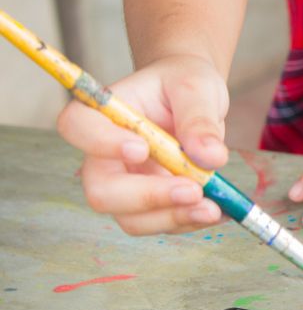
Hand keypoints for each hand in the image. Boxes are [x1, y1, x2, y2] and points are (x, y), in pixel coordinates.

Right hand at [56, 54, 229, 234]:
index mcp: (102, 114)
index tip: (142, 148)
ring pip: (132, 219)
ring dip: (173, 218)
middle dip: (147, 197)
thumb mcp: (197, 87)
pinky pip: (163, 224)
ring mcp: (126, 186)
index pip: (77, 128)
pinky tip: (219, 209)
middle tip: (193, 190)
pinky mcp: (151, 205)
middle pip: (102, 191)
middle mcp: (105, 156)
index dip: (101, 143)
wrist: (196, 101)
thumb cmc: (185, 85)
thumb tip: (210, 157)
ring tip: (213, 207)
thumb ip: (199, 118)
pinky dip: (191, 222)